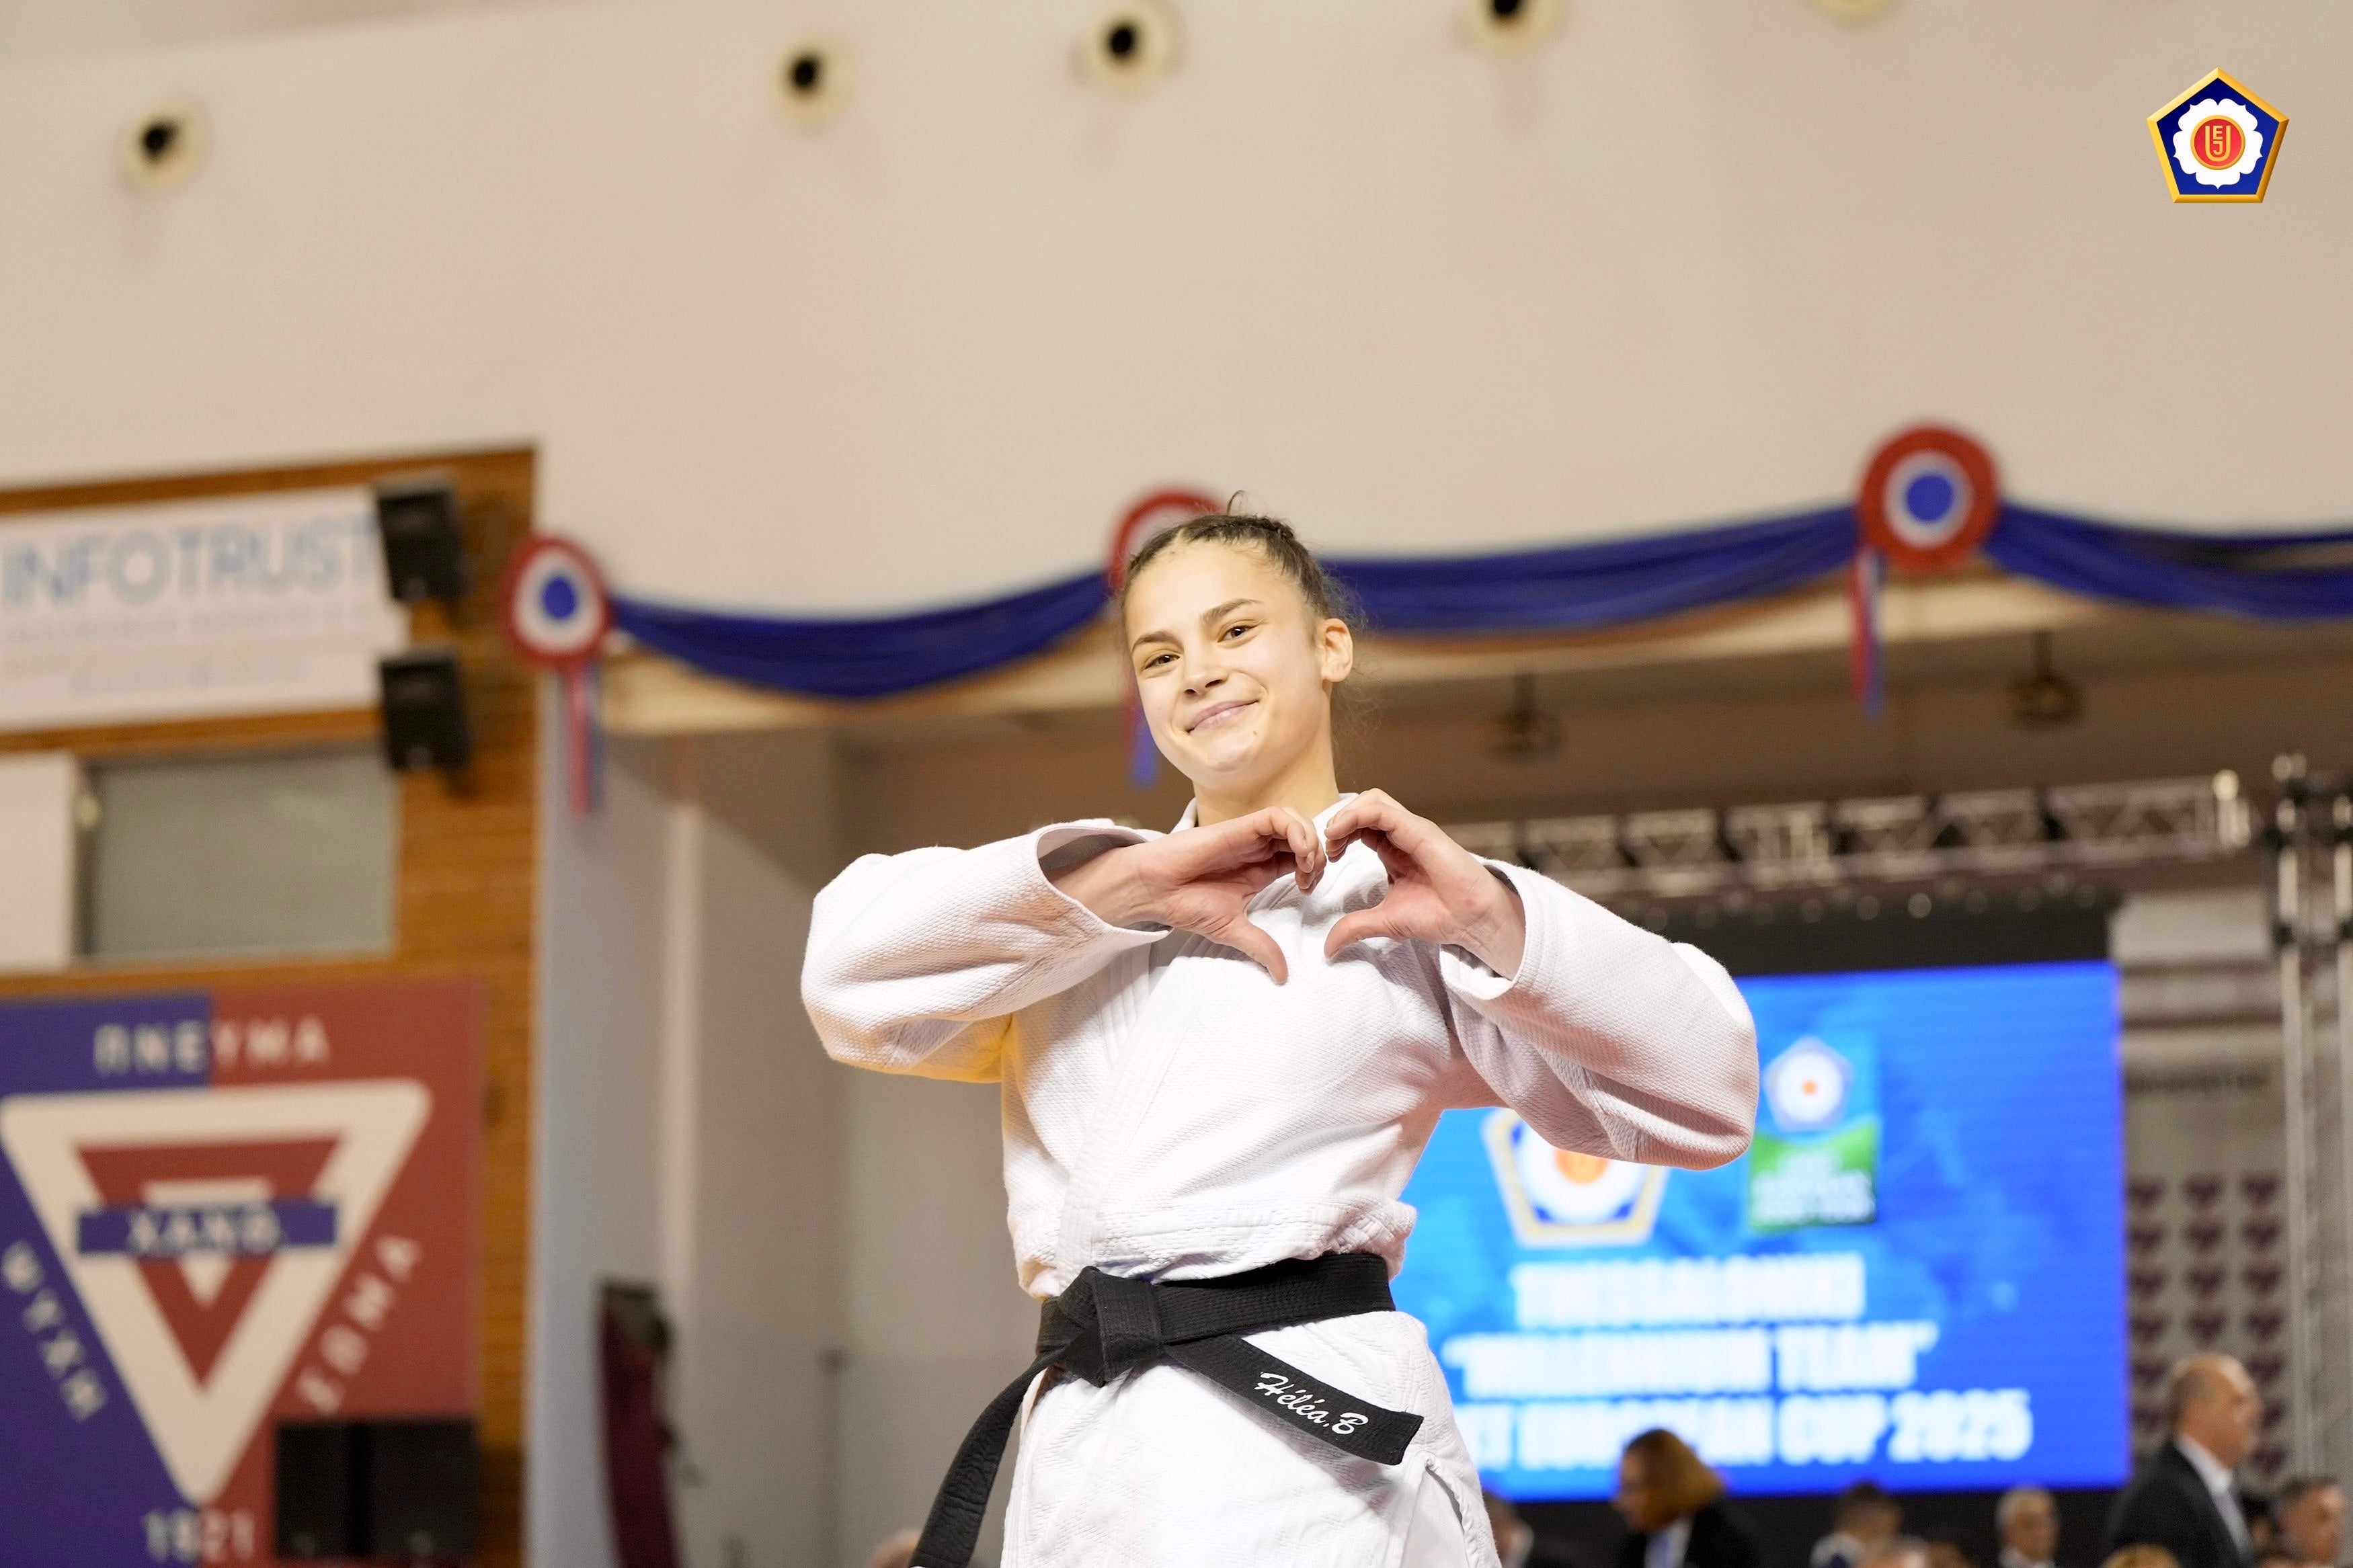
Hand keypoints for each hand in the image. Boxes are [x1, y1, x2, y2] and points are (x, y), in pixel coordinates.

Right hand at [1049, 807, 1326, 981]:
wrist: (1155, 890)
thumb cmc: (1185, 904)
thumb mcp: (1233, 929)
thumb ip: (1261, 947)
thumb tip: (1283, 977)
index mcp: (1260, 869)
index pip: (1301, 857)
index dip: (1315, 869)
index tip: (1309, 891)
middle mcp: (1258, 849)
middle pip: (1304, 836)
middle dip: (1318, 854)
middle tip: (1310, 879)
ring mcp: (1249, 836)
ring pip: (1296, 820)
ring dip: (1310, 840)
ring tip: (1305, 866)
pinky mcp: (1239, 826)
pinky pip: (1277, 816)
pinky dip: (1296, 830)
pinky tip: (1296, 853)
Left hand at [1323, 790, 1524, 975]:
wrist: (1470, 920)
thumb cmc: (1438, 915)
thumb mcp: (1384, 921)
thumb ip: (1355, 928)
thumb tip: (1329, 947)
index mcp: (1392, 849)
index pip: (1359, 825)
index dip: (1338, 835)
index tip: (1329, 858)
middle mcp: (1402, 834)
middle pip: (1363, 806)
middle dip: (1339, 821)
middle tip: (1328, 848)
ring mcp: (1411, 829)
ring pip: (1372, 800)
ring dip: (1345, 814)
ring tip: (1333, 839)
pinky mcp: (1419, 830)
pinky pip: (1382, 811)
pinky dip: (1356, 815)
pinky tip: (1341, 834)